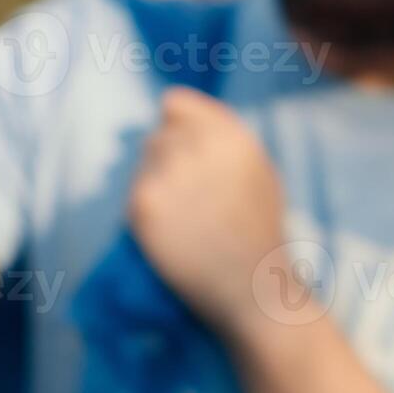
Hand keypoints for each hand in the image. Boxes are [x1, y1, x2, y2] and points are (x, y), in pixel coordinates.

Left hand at [128, 87, 286, 331]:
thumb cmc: (258, 230)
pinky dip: (147, 211)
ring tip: (186, 218)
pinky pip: (135, 193)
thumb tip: (170, 105)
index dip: (177, 127)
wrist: (252, 288)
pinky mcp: (143, 205)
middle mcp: (198, 147)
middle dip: (168, 162)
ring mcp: (167, 175)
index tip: (185, 153)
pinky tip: (173, 232)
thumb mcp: (256, 167)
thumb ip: (220, 132)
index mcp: (230, 135)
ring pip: (143, 165)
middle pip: (157, 137)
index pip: (174, 104)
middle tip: (191, 200)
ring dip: (156, 184)